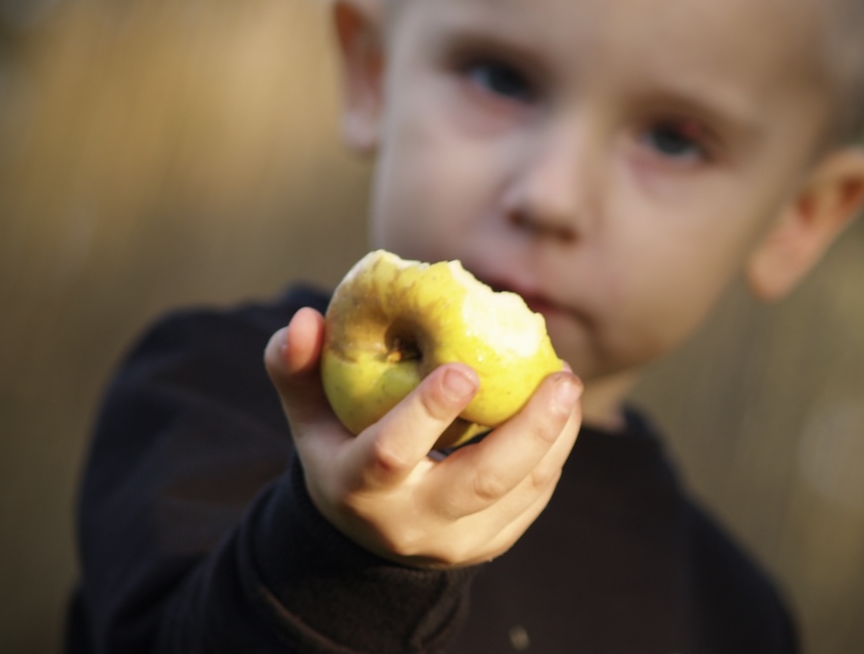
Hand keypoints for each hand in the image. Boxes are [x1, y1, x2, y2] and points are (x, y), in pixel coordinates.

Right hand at [264, 307, 582, 567]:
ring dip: (555, 437)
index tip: (464, 369)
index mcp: (356, 488)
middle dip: (527, 430)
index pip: (391, 455)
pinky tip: (562, 412)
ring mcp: (454, 542)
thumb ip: (296, 368)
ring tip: (567, 383)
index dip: (426, 414)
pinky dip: (553, 454)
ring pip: (519, 492)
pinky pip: (532, 500)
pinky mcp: (489, 545)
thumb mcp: (308, 416)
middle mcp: (409, 523)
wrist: (365, 532)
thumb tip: (304, 318)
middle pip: (478, 482)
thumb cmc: (339, 449)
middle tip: (562, 377)